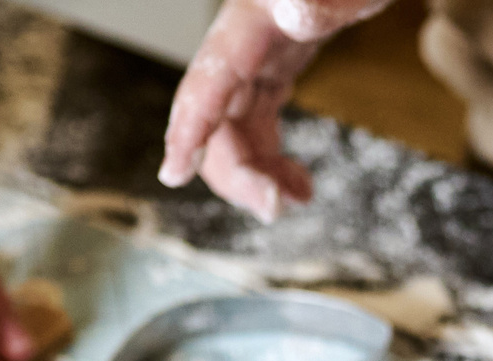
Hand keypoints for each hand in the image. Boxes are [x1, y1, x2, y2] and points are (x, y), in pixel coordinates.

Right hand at [159, 0, 395, 219]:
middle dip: (237, 170)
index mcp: (252, 19)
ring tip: (298, 198)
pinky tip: (299, 183)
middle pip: (218, 116)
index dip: (189, 129)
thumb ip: (319, 1)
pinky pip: (257, 121)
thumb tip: (296, 9)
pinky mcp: (276, 67)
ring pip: (235, 128)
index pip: (210, 79)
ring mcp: (258, 56)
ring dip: (257, 174)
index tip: (173, 175)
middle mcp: (245, 41)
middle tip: (276, 208)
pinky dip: (271, 158)